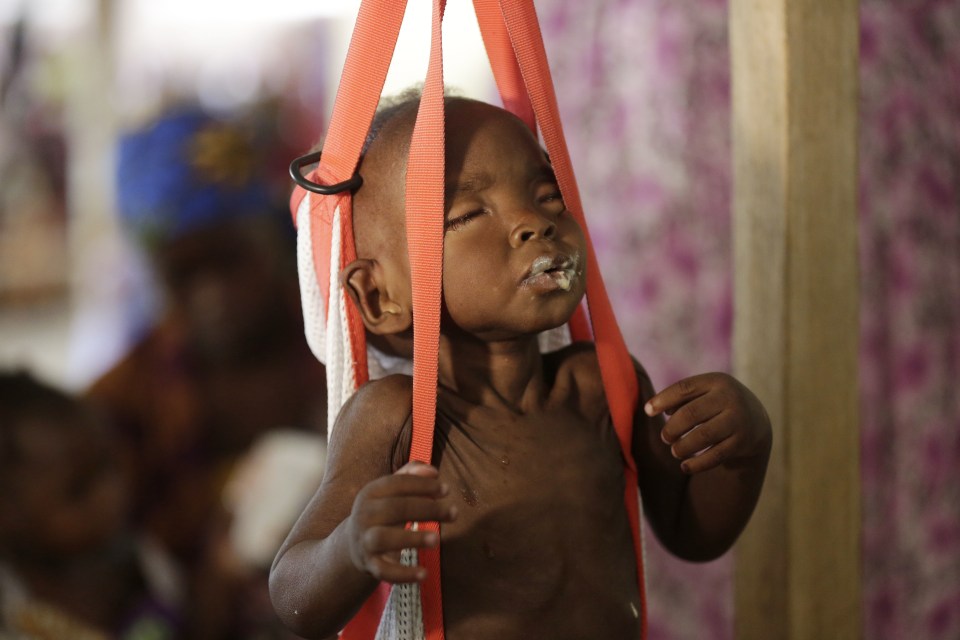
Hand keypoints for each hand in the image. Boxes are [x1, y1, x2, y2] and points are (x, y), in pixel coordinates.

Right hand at [347, 461, 456, 582]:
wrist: (354, 545)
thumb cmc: (382, 512)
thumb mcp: (391, 491)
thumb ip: (411, 476)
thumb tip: (433, 471)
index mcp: (371, 492)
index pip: (397, 483)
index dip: (422, 485)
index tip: (446, 490)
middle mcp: (365, 514)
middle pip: (395, 508)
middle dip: (427, 509)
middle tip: (454, 513)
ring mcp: (365, 540)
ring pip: (385, 538)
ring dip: (412, 538)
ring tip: (437, 539)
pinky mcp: (369, 564)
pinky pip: (384, 571)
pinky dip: (403, 574)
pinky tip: (424, 574)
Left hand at [644, 373, 770, 474]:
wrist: (755, 421)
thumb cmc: (716, 404)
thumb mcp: (703, 393)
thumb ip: (679, 398)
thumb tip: (652, 409)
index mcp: (717, 381)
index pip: (684, 388)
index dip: (662, 400)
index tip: (648, 412)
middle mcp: (730, 398)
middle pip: (691, 414)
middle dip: (672, 428)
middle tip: (665, 437)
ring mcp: (738, 420)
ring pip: (703, 436)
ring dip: (683, 447)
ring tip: (674, 451)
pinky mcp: (742, 442)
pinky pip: (715, 455)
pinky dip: (696, 464)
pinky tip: (684, 467)